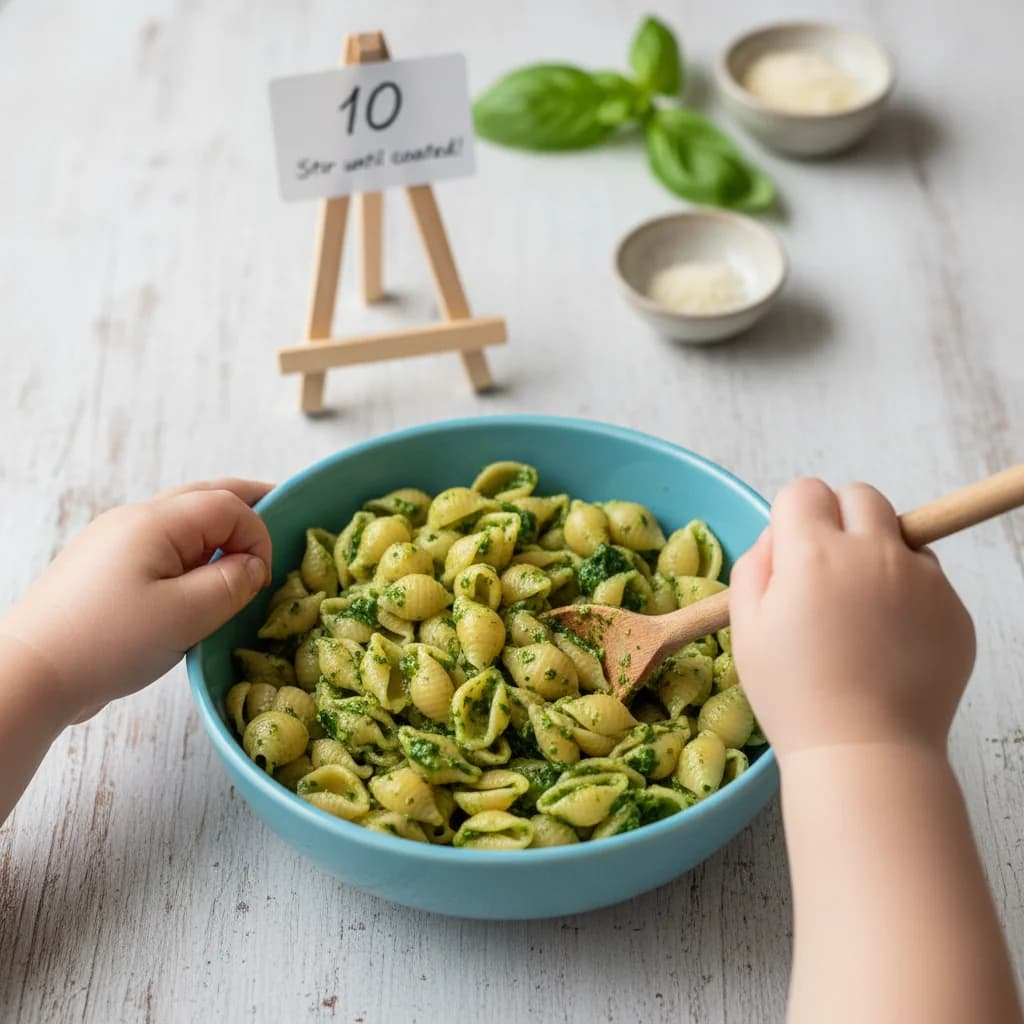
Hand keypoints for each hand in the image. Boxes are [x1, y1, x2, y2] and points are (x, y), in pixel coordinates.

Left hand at [0, 479, 273, 724]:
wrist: (30, 675)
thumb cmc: (107, 643)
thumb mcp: (187, 615)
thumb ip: (231, 582)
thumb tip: (252, 566)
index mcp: (155, 522)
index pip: (228, 504)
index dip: (258, 534)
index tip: (263, 578)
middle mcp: (134, 520)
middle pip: (205, 496)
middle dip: (248, 504)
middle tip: (282, 512)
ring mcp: (115, 542)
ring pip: (183, 520)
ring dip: (220, 530)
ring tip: (247, 552)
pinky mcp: (105, 569)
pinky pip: (163, 546)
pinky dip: (194, 551)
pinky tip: (202, 579)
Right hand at [728, 479, 974, 759]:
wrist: (864, 752)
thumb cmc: (792, 693)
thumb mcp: (745, 627)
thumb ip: (755, 566)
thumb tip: (777, 536)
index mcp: (812, 554)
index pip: (805, 490)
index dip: (792, 516)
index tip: (791, 551)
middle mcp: (872, 553)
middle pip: (860, 496)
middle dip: (839, 518)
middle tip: (827, 569)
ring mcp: (921, 580)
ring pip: (900, 535)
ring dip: (878, 555)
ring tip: (862, 614)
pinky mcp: (955, 610)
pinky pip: (928, 579)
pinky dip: (908, 595)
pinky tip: (889, 641)